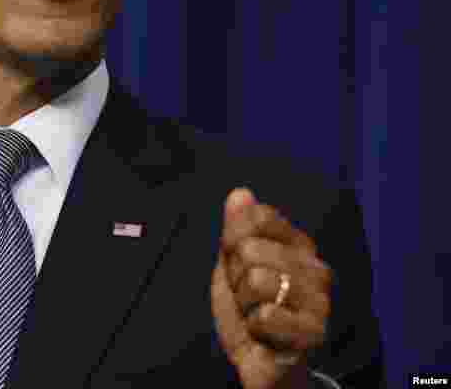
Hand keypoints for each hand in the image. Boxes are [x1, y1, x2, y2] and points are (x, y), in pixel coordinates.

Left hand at [211, 188, 331, 388]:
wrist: (256, 359)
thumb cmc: (247, 308)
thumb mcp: (232, 263)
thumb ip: (237, 228)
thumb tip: (240, 193)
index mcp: (299, 245)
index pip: (257, 217)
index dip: (233, 241)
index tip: (238, 263)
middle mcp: (316, 268)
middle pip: (251, 250)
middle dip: (235, 277)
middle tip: (247, 296)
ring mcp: (319, 301)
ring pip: (257, 281)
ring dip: (244, 303)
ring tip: (255, 314)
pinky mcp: (315, 333)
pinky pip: (265, 316)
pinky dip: (253, 328)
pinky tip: (264, 333)